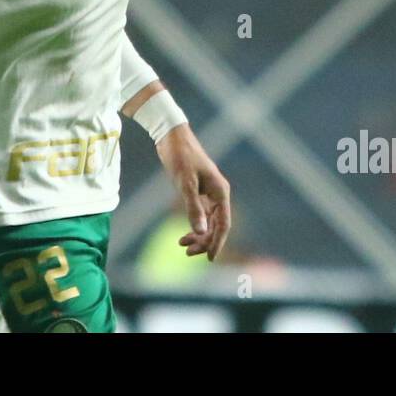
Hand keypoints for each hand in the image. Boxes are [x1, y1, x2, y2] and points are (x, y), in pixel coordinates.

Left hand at [156, 124, 230, 260]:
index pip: (224, 224)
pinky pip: (201, 214)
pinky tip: (184, 234)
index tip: (210, 259)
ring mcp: (209, 193)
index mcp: (221, 192)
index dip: (218, 242)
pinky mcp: (199, 191)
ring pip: (209, 222)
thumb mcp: (185, 183)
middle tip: (187, 252)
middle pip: (217, 226)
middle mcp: (218, 194)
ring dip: (198, 235)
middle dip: (205, 241)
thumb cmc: (180, 157)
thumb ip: (193, 208)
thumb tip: (201, 232)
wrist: (171, 136)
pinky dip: (194, 225)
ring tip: (182, 245)